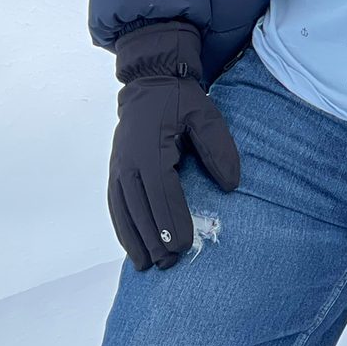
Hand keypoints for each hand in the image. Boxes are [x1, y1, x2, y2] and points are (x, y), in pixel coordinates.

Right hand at [107, 20, 240, 270]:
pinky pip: (115, 203)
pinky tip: (132, 246)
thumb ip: (219, 147)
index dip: (172, 221)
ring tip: (147, 266)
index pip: (162, 192)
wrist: (149, 80)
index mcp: (152, 148)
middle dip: (155, 238)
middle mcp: (130, 160)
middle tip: (170, 264)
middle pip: (140, 208)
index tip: (184, 246)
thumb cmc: (181, 99)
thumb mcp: (206, 114)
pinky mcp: (115, 169)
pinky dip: (122, 227)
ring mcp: (118, 165)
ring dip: (134, 239)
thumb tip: (231, 185)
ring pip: (124, 210)